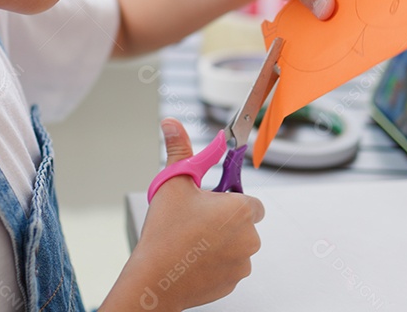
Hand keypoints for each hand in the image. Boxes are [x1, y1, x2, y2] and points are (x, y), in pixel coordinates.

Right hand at [105, 119, 263, 310]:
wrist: (155, 279)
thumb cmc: (165, 233)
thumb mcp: (172, 183)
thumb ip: (179, 150)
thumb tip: (172, 125)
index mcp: (240, 209)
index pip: (250, 199)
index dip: (229, 198)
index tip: (211, 199)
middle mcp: (249, 237)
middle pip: (243, 222)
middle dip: (224, 220)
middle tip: (195, 219)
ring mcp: (242, 262)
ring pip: (236, 245)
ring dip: (221, 241)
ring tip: (190, 240)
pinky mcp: (233, 282)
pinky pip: (229, 266)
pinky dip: (216, 263)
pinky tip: (193, 258)